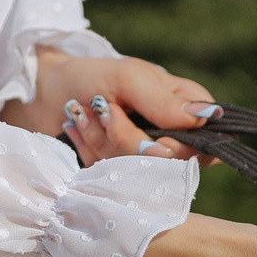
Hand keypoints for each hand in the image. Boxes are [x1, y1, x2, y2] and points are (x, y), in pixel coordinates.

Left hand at [0, 48, 218, 161]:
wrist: (50, 90)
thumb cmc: (93, 76)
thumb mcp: (129, 79)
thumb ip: (164, 101)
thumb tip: (206, 119)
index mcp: (188, 109)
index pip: (206, 145)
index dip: (177, 148)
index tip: (149, 136)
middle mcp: (174, 136)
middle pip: (170, 165)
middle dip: (128, 142)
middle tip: (103, 112)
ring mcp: (147, 157)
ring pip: (140, 175)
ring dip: (104, 144)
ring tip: (84, 115)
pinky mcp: (122, 171)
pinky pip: (114, 180)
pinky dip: (92, 155)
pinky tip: (79, 131)